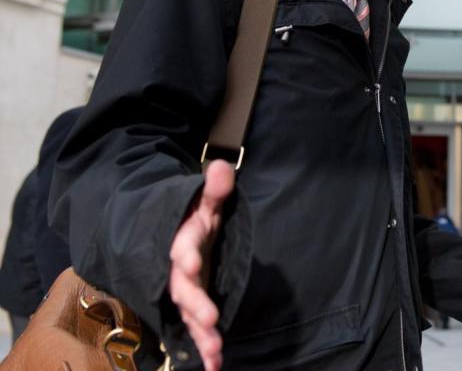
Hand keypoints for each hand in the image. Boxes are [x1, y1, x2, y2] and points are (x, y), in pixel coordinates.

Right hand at [168, 159, 234, 370]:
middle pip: (184, 288)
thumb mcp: (207, 200)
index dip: (184, 255)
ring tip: (215, 350)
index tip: (188, 263)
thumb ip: (216, 189)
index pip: (182, 247)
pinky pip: (198, 329)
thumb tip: (222, 170)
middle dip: (195, 303)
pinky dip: (205, 347)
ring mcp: (186, 290)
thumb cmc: (197, 216)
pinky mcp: (194, 305)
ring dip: (201, 332)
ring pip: (190, 314)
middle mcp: (180, 270)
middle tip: (209, 317)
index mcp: (184, 241)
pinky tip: (214, 365)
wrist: (178, 233)